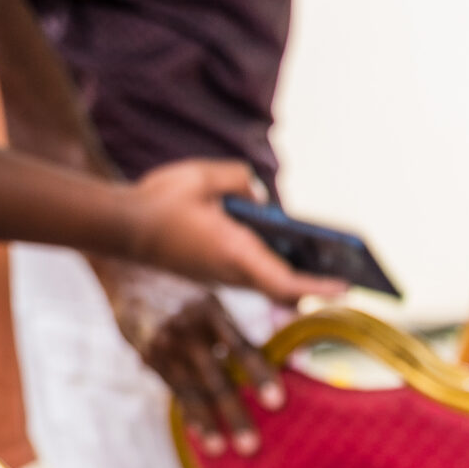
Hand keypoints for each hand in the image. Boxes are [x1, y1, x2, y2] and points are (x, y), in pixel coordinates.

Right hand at [99, 263, 283, 454]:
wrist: (126, 266)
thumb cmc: (182, 290)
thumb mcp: (208, 299)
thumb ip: (232, 331)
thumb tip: (279, 361)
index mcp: (212, 309)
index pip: (242, 348)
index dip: (260, 376)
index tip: (277, 403)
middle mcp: (187, 327)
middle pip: (217, 378)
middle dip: (234, 414)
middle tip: (251, 447)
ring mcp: (164, 343)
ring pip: (192, 390)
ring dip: (208, 422)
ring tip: (221, 450)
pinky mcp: (147, 355)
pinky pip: (173, 389)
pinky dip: (189, 412)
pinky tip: (202, 434)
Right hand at [122, 160, 342, 303]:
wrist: (118, 226)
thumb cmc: (159, 201)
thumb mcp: (202, 177)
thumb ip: (238, 181)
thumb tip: (258, 199)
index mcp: (234, 253)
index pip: (286, 282)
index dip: (319, 287)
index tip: (346, 287)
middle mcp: (232, 273)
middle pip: (284, 290)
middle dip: (316, 286)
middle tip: (350, 279)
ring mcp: (221, 277)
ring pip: (268, 284)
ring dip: (296, 278)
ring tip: (331, 265)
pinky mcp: (212, 274)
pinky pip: (251, 276)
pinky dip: (274, 270)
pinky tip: (290, 253)